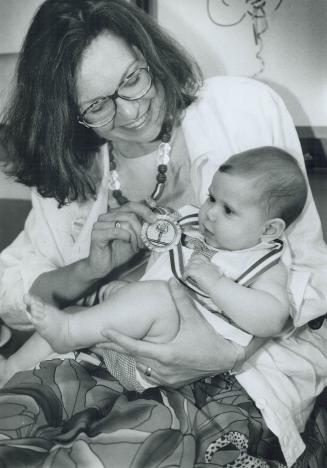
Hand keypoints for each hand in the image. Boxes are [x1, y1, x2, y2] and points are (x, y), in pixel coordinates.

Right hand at [86, 202, 155, 278]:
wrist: (104, 266)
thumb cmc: (118, 252)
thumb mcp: (134, 238)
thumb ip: (141, 228)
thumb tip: (154, 220)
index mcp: (114, 214)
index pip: (131, 205)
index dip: (144, 210)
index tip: (154, 219)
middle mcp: (106, 216)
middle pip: (130, 214)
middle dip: (141, 228)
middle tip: (145, 241)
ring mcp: (100, 224)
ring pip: (126, 223)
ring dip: (136, 236)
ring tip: (138, 246)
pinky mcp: (97, 234)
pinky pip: (117, 231)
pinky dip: (128, 238)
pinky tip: (131, 246)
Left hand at [97, 278, 241, 387]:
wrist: (227, 359)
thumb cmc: (210, 339)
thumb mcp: (195, 319)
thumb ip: (181, 300)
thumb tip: (172, 280)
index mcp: (165, 353)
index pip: (134, 347)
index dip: (117, 339)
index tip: (102, 331)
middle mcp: (161, 368)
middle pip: (131, 357)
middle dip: (114, 347)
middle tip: (97, 339)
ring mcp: (165, 376)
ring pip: (139, 365)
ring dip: (126, 355)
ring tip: (110, 345)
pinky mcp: (170, 380)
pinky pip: (149, 371)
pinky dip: (140, 362)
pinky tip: (134, 355)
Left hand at [184, 254, 222, 293]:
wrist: (219, 286)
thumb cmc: (220, 282)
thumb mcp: (218, 273)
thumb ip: (213, 270)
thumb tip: (215, 270)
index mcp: (209, 264)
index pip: (201, 257)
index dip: (195, 259)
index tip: (193, 262)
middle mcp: (204, 264)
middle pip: (193, 260)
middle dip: (189, 263)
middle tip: (187, 268)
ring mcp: (199, 267)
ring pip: (189, 265)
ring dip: (186, 270)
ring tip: (185, 274)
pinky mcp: (196, 272)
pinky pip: (187, 272)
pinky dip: (185, 275)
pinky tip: (184, 278)